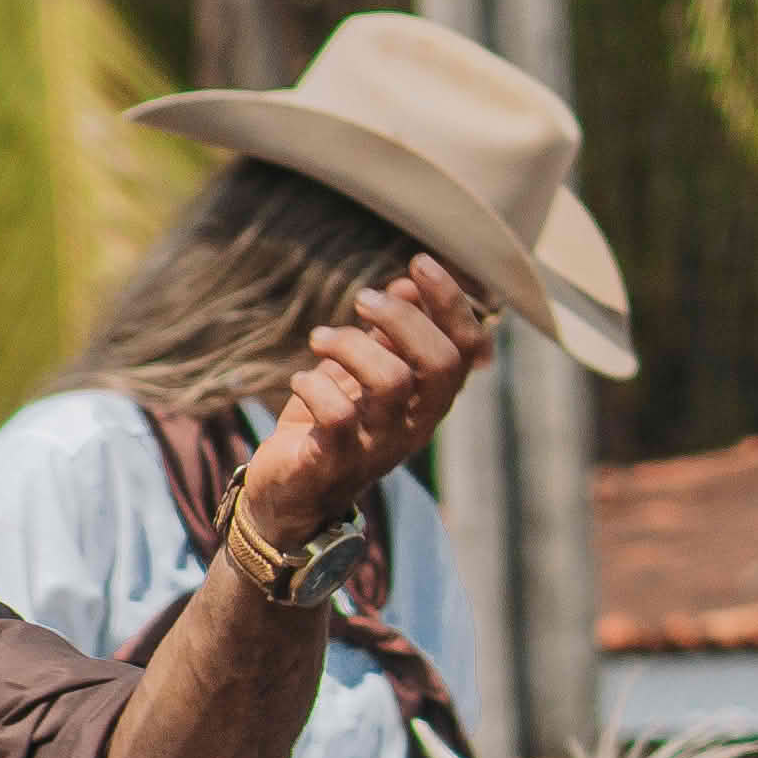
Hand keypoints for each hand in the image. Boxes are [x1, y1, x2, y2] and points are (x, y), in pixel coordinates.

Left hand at [232, 256, 489, 558]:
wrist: (291, 494)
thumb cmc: (331, 425)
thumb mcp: (364, 370)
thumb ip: (389, 332)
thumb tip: (408, 282)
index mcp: (429, 399)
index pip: (465, 348)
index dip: (450, 303)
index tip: (418, 263)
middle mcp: (416, 423)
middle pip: (441, 364)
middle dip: (403, 319)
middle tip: (361, 299)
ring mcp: (380, 445)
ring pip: (391, 382)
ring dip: (352, 345)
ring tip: (320, 339)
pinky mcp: (338, 460)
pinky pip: (340, 416)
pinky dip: (314, 386)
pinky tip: (299, 379)